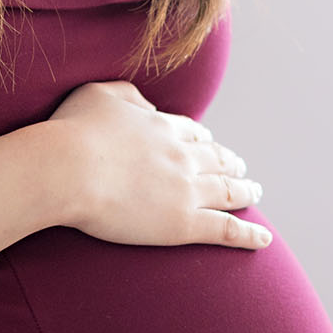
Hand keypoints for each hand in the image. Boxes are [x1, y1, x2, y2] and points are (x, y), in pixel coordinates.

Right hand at [48, 81, 270, 250]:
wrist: (68, 170)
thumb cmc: (72, 131)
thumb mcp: (98, 94)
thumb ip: (128, 95)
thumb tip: (150, 106)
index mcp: (161, 126)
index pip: (192, 133)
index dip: (204, 139)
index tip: (210, 142)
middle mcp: (181, 155)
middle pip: (216, 159)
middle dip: (231, 163)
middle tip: (242, 168)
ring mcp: (186, 190)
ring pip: (228, 191)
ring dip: (245, 191)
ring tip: (256, 193)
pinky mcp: (183, 223)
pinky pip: (226, 229)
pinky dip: (248, 234)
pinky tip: (264, 239)